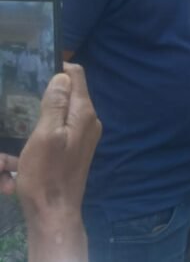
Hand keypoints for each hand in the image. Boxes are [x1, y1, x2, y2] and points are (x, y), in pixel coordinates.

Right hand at [7, 64, 99, 261]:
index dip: (57, 69)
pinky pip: (48, 141)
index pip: (77, 76)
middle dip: (38, 101)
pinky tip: (8, 167)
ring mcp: (80, 138)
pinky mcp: (70, 153)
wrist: (54, 214)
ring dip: (28, 129)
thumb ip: (55, 104)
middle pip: (63, 97)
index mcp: (83, 113)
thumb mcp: (45, 135)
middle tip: (16, 106)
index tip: (34, 72)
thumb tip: (63, 75)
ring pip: (51, 121)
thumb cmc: (46, 174)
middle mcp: (87, 122)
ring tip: (6, 151)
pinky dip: (29, 148)